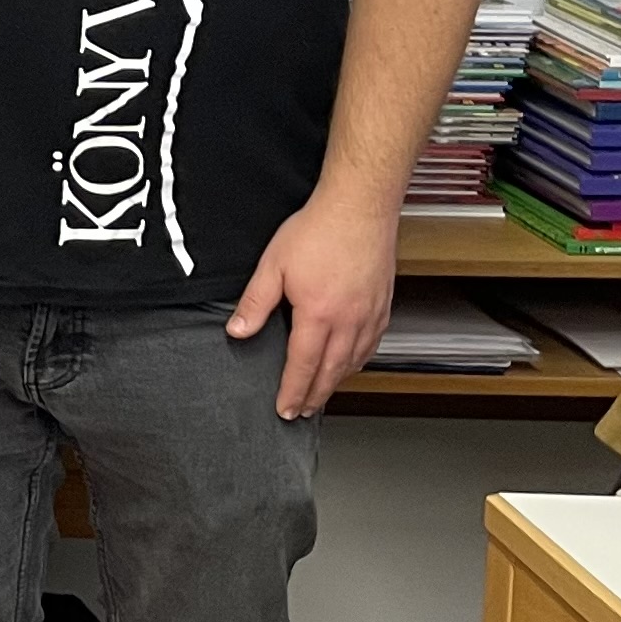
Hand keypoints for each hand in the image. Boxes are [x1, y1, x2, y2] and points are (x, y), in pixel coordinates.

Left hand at [229, 196, 400, 418]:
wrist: (359, 207)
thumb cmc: (318, 230)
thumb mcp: (273, 265)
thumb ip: (255, 303)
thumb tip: (237, 331)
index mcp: (318, 315)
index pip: (302, 366)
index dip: (292, 391)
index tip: (285, 409)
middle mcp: (348, 321)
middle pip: (330, 372)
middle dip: (314, 396)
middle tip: (302, 413)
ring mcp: (370, 315)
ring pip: (353, 362)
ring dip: (336, 382)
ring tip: (321, 394)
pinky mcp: (382, 305)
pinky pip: (371, 345)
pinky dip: (358, 362)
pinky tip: (349, 363)